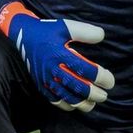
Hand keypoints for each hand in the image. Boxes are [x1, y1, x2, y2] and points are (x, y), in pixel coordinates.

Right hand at [0, 1, 115, 112]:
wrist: (23, 36)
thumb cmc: (47, 31)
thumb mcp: (65, 26)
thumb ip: (84, 31)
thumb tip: (102, 36)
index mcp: (60, 54)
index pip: (85, 70)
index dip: (100, 77)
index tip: (110, 81)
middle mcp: (53, 69)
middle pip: (77, 87)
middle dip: (94, 94)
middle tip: (104, 95)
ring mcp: (46, 79)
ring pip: (67, 97)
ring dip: (82, 103)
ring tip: (93, 103)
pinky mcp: (41, 85)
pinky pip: (54, 100)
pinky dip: (67, 105)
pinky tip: (76, 105)